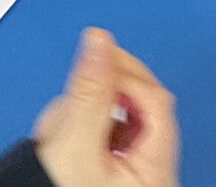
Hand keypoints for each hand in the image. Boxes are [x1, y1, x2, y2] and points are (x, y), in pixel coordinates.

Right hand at [34, 29, 179, 186]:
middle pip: (139, 106)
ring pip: (115, 120)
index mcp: (156, 168)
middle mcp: (150, 172)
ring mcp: (129, 176)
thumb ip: (89, 94)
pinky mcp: (109, 176)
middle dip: (103, 92)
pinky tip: (60, 138)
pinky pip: (100, 137)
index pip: (154, 99)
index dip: (125, 72)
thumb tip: (100, 43)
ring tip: (60, 127)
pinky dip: (78, 129)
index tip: (94, 55)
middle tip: (75, 88)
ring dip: (85, 112)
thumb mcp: (74, 148)